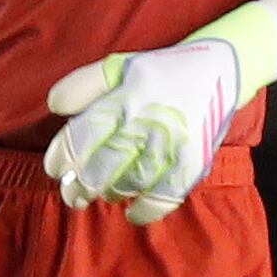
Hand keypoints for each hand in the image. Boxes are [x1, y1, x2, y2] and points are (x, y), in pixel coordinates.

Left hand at [43, 40, 242, 224]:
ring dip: (109, 194)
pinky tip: (132, 211)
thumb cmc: (160, 71)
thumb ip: (83, 84)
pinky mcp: (194, 162)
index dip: (63, 157)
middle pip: (102, 166)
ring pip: (128, 184)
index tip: (55, 168)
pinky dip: (145, 210)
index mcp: (126, 94)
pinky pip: (164, 198)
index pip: (83, 134)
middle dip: (80, 186)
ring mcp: (172, 144)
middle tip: (72, 193)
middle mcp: (148, 120)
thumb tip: (54, 107)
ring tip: (101, 193)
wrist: (221, 70)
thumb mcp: (119, 65)